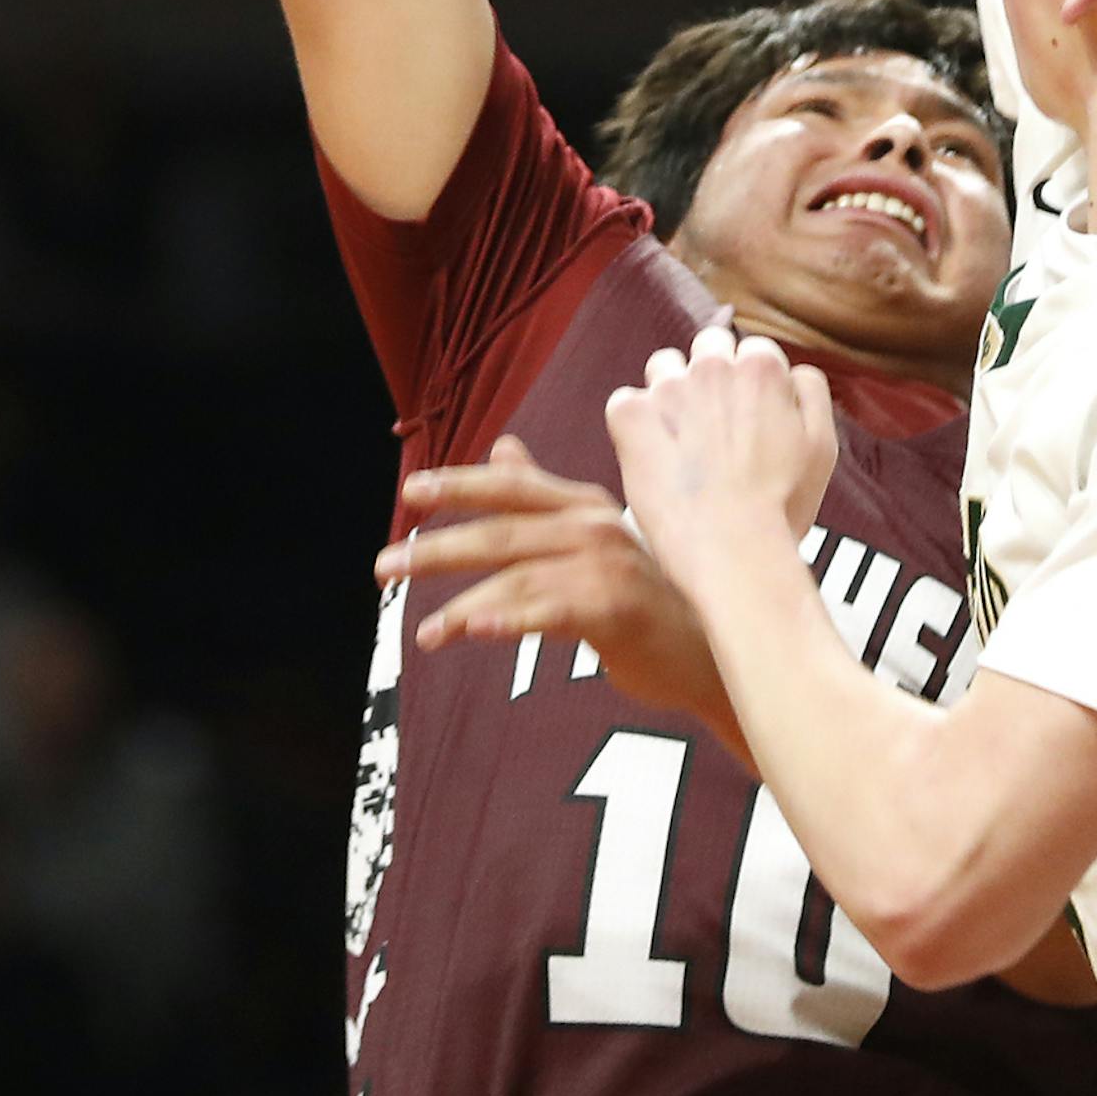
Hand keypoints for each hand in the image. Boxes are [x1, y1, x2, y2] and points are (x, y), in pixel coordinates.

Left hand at [377, 438, 736, 722]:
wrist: (713, 648)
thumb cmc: (649, 595)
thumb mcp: (595, 537)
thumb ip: (544, 497)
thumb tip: (500, 447)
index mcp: (585, 505)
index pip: (512, 487)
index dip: (460, 485)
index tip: (409, 492)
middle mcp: (594, 525)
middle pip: (501, 530)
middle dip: (437, 547)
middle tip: (384, 566)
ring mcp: (607, 564)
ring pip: (517, 576)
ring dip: (462, 606)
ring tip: (424, 635)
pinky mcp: (616, 607)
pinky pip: (550, 611)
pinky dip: (510, 620)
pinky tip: (475, 632)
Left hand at [606, 329, 837, 597]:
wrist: (734, 553)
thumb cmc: (782, 507)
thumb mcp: (823, 444)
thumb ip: (811, 391)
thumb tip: (791, 371)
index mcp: (762, 366)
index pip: (752, 351)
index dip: (751, 385)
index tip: (747, 417)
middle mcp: (713, 365)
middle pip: (708, 346)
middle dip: (712, 375)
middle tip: (715, 426)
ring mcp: (667, 389)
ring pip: (663, 366)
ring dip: (671, 393)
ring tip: (680, 442)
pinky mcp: (630, 417)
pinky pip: (624, 402)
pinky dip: (634, 425)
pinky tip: (652, 457)